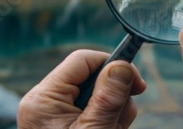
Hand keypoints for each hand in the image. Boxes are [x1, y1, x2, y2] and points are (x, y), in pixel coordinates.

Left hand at [17, 50, 146, 128]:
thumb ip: (108, 97)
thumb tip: (122, 65)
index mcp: (44, 99)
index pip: (82, 60)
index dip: (112, 64)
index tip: (137, 83)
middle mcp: (46, 101)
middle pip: (92, 76)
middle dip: (115, 95)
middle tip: (122, 119)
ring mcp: (55, 113)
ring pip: (97, 93)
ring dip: (115, 110)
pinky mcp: (65, 123)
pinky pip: (94, 108)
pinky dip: (108, 119)